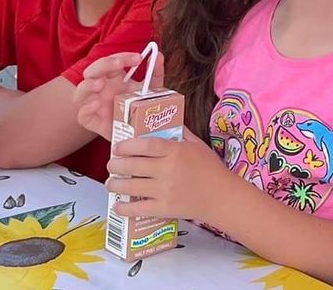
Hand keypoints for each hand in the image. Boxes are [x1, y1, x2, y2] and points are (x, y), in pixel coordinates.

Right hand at [74, 52, 162, 141]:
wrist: (139, 132)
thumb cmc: (141, 107)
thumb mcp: (152, 89)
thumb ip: (155, 73)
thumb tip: (159, 55)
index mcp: (113, 77)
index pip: (112, 60)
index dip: (123, 56)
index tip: (139, 58)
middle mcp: (100, 88)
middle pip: (92, 70)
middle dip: (104, 64)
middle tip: (119, 65)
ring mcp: (94, 104)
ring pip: (80, 91)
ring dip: (88, 85)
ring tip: (100, 84)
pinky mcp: (92, 121)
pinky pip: (82, 115)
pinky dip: (86, 108)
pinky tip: (96, 104)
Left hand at [106, 129, 226, 222]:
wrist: (221, 196)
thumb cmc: (210, 169)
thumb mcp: (197, 145)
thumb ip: (180, 133)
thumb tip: (164, 123)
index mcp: (175, 151)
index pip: (145, 146)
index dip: (127, 145)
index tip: (118, 147)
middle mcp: (167, 170)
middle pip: (133, 165)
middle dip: (116, 165)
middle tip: (111, 164)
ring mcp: (164, 190)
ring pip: (131, 186)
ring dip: (115, 184)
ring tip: (111, 182)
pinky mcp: (164, 208)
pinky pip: (138, 209)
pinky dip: (124, 208)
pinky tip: (117, 205)